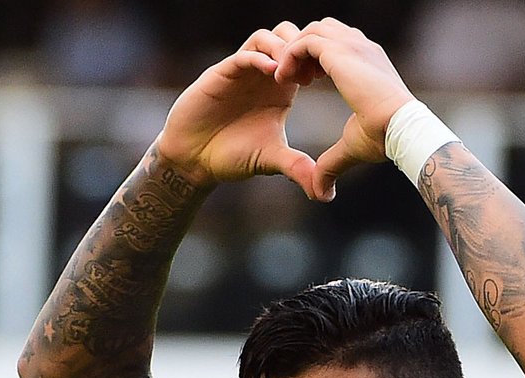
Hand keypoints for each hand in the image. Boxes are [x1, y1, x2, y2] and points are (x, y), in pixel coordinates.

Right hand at [154, 23, 317, 198]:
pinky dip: (260, 57)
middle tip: (312, 72)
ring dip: (283, 48)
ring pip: (267, 38)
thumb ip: (297, 167)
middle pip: (289, 36)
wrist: (194, 160)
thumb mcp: (271, 160)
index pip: (305, 57)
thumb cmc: (233, 156)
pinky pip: (244, 54)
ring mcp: (242, 72)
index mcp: (282, 89)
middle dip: (304, 47)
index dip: (319, 60)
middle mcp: (263, 75)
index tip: (329, 78)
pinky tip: (273, 74)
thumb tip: (324, 193)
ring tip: (292, 74)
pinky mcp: (221, 74)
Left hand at [274, 18, 416, 200]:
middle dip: (304, 50)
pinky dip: (289, 56)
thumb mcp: (353, 146)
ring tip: (286, 79)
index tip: (308, 82)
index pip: (340, 41)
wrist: (402, 129)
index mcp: (370, 61)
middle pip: (324, 28)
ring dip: (294, 52)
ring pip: (311, 31)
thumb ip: (332, 162)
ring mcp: (353, 46)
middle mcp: (362, 48)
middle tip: (296, 79)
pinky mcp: (340, 52)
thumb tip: (321, 194)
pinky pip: (303, 42)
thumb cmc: (387, 138)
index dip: (318, 58)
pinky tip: (284, 81)